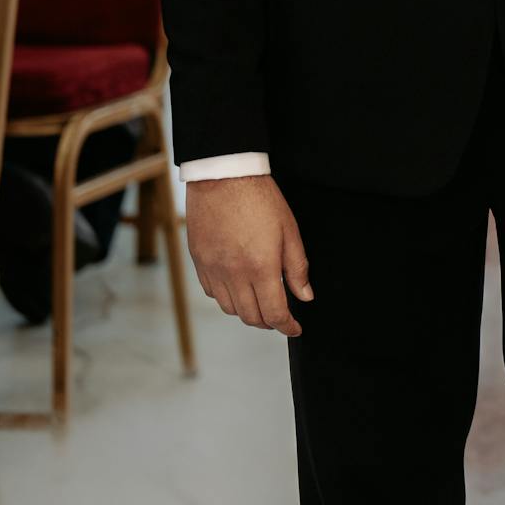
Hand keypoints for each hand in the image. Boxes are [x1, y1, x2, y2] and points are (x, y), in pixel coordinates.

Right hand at [185, 173, 313, 335]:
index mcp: (260, 268)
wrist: (223, 176)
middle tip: (280, 315)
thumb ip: (297, 267)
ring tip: (260, 302)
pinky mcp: (199, 262)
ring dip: (248, 311)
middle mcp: (234, 274)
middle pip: (251, 316)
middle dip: (269, 322)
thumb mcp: (289, 231)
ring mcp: (213, 270)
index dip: (287, 326)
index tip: (294, 328)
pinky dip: (227, 297)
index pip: (274, 313)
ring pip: (230, 309)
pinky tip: (238, 286)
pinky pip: (212, 293)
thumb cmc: (260, 199)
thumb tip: (305, 296)